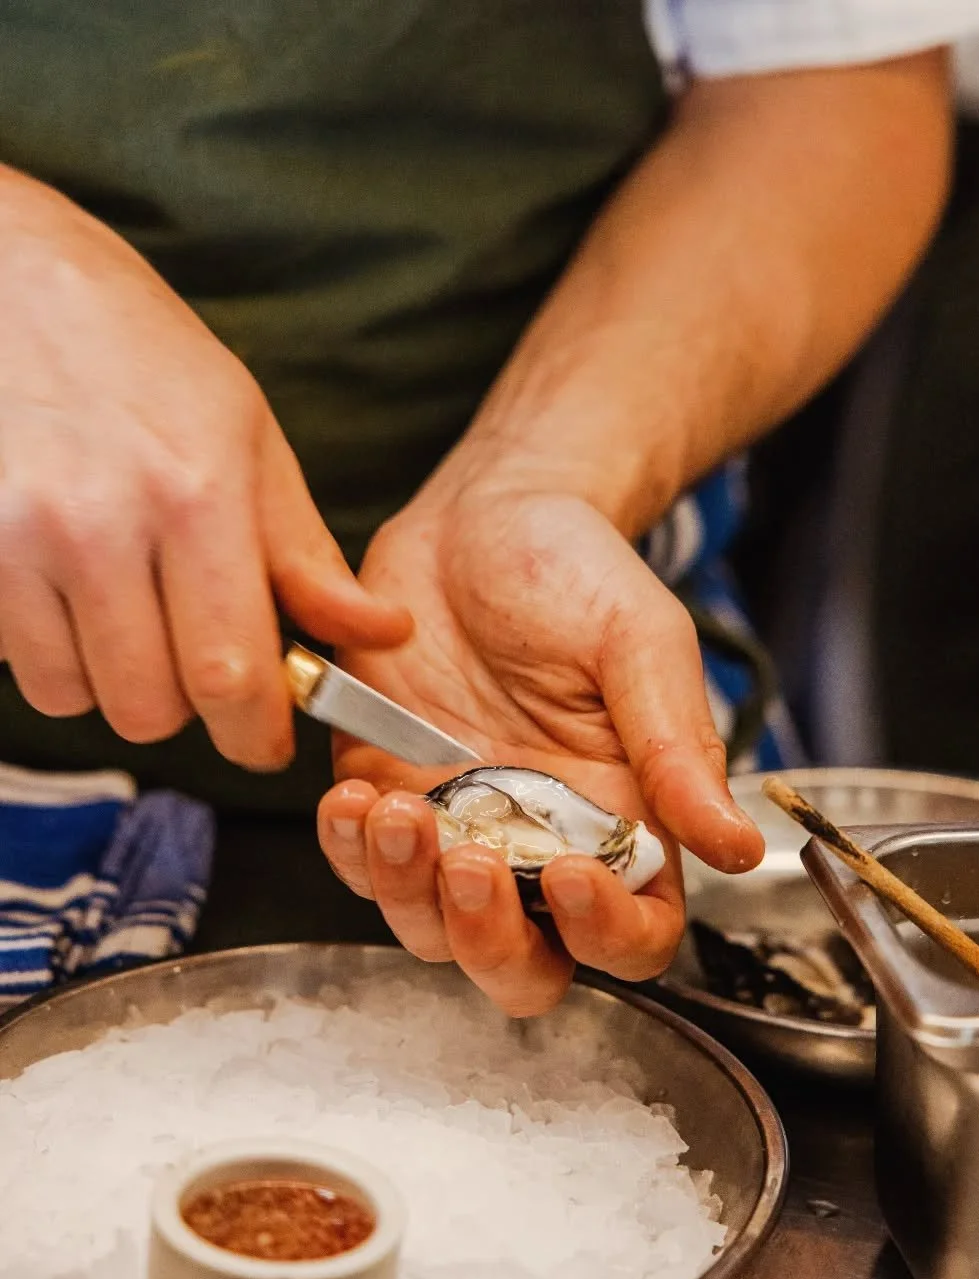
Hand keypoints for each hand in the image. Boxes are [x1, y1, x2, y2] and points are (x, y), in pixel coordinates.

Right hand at [0, 171, 410, 768]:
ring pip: (76, 696)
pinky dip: (48, 649)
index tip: (265, 743)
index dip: (254, 736)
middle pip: (151, 707)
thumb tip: (380, 635)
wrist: (4, 274)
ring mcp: (18, 540)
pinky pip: (13, 661)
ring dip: (110, 679)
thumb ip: (305, 553)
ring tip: (122, 607)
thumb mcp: (246, 434)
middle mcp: (103, 527)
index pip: (232, 676)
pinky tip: (64, 586)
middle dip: (185, 708)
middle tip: (193, 656)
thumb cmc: (139, 354)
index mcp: (196, 498)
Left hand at [318, 468, 763, 1015]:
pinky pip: (361, 862)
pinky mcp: (385, 791)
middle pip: (523, 964)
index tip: (567, 872)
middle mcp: (539, 844)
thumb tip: (739, 847)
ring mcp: (456, 826)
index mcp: (623, 822)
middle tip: (468, 863)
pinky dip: (349, 849)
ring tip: (395, 808)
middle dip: (489, 942)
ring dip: (407, 893)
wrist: (482, 515)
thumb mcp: (642, 644)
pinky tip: (353, 799)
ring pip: (430, 929)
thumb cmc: (577, 571)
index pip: (632, 935)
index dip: (605, 932)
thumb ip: (678, 748)